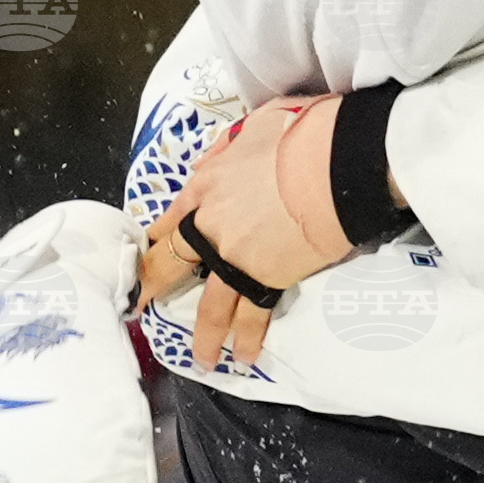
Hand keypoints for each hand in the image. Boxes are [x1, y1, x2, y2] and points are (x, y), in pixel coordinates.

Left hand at [134, 98, 352, 369]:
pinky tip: (244, 356)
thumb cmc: (304, 133)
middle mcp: (210, 225)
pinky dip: (247, 338)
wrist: (341, 162)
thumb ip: (235, 147)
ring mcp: (235, 257)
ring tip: (202, 357)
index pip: (169, 219)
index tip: (148, 254)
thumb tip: (233, 154)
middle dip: (154, 287)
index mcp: (205, 185)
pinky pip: (251, 315)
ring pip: (209, 303)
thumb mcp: (257, 125)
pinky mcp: (266, 278)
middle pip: (172, 264)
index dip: (156, 240)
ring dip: (203, 334)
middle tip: (142, 306)